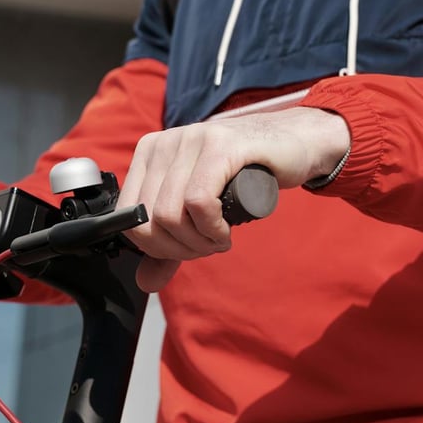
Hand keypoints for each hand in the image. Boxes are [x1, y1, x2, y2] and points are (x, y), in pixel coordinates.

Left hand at [116, 106, 349, 290]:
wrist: (294, 145)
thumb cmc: (246, 175)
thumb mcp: (201, 211)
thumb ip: (172, 245)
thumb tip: (146, 283)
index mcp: (149, 152)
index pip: (128, 216)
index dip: (156, 247)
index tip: (187, 248)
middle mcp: (165, 142)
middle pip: (149, 220)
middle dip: (179, 248)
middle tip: (209, 246)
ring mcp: (192, 140)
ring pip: (171, 214)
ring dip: (198, 242)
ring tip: (220, 239)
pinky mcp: (221, 146)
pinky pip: (199, 201)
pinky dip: (211, 228)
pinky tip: (225, 231)